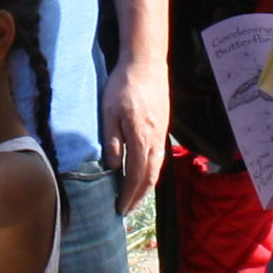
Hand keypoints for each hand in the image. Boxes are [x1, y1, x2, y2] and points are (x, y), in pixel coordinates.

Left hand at [104, 56, 167, 213]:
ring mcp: (162, 133)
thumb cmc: (123, 85)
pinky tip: (144, 173)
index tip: (120, 208)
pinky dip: (152, 171)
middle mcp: (156, 140)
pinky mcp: (163, 126)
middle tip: (127, 209)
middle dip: (138, 196)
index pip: (136, 176)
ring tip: (135, 197)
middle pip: (150, 176)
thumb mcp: (109, 112)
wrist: (146, 62)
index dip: (128, 195)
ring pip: (157, 168)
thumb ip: (112, 140)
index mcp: (141, 138)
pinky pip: (159, 156)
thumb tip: (115, 166)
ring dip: (146, 186)